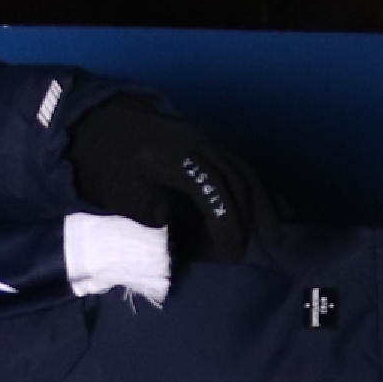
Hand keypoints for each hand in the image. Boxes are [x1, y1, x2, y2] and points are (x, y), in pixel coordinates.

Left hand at [66, 99, 272, 264]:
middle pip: (235, 179)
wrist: (102, 127)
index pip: (210, 188)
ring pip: (245, 171)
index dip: (225, 221)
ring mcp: (206, 139)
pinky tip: (280, 207)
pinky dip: (262, 187)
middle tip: (249, 254)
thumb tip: (175, 232)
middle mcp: (195, 142)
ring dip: (264, 204)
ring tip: (276, 236)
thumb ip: (145, 212)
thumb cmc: (106, 167)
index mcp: (171, 155)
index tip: (232, 252)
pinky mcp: (210, 143)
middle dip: (248, 218)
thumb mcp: (116, 193)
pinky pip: (243, 165)